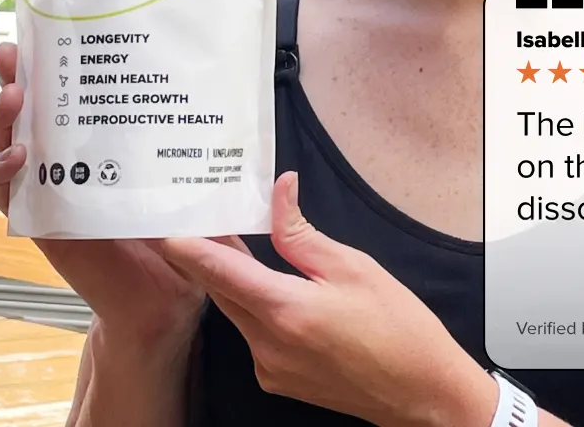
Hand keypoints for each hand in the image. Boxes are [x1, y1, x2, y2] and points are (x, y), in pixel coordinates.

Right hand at [0, 42, 208, 354]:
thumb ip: (211, 144)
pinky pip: (16, 199)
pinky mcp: (51, 227)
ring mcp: (58, 193)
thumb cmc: (187, 234)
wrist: (172, 296)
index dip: (58, 64)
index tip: (51, 30)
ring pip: (16, 148)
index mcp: (109, 145)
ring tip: (15, 96)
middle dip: (20, 79)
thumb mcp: (200, 178)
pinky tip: (19, 154)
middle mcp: (76, 164)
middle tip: (15, 51)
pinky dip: (8, 176)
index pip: (76, 96)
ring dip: (6, 121)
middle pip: (36, 114)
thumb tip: (240, 98)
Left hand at [162, 172, 498, 426]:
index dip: (189, 248)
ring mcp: (270, 368)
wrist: (419, 390)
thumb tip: (280, 192)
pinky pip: (254, 334)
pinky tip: (270, 285)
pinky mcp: (278, 379)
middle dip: (208, 256)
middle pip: (223, 292)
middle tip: (202, 217)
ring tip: (235, 240)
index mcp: (286, 311)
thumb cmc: (397, 325)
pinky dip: (254, 305)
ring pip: (237, 312)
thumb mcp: (353, 267)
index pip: (222, 272)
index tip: (165, 225)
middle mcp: (268, 345)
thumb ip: (304, 234)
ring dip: (232, 279)